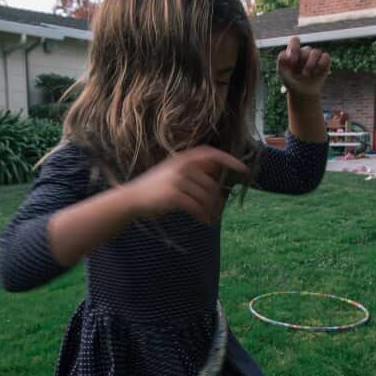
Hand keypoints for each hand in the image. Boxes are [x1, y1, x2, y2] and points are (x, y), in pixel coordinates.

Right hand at [121, 146, 247, 223]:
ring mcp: (177, 180)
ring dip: (211, 211)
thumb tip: (216, 172)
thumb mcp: (173, 172)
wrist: (132, 198)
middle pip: (210, 183)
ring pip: (205, 196)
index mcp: (182, 158)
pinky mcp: (174, 195)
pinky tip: (205, 222)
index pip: (210, 153)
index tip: (243, 168)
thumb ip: (192, 170)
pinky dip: (203, 216)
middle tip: (218, 211)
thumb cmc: (155, 187)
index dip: (228, 159)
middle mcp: (181, 166)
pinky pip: (197, 207)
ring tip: (212, 219)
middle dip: (217, 199)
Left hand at [276, 36, 330, 98]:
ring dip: (310, 65)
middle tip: (299, 74)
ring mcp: (315, 56)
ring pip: (316, 52)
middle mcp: (305, 51)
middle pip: (306, 49)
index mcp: (294, 51)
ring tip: (306, 75)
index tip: (292, 61)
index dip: (294, 48)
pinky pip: (325, 57)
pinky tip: (316, 73)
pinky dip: (321, 65)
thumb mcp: (282, 72)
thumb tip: (286, 54)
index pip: (295, 40)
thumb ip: (281, 61)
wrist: (302, 92)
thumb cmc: (290, 80)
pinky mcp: (324, 61)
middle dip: (302, 62)